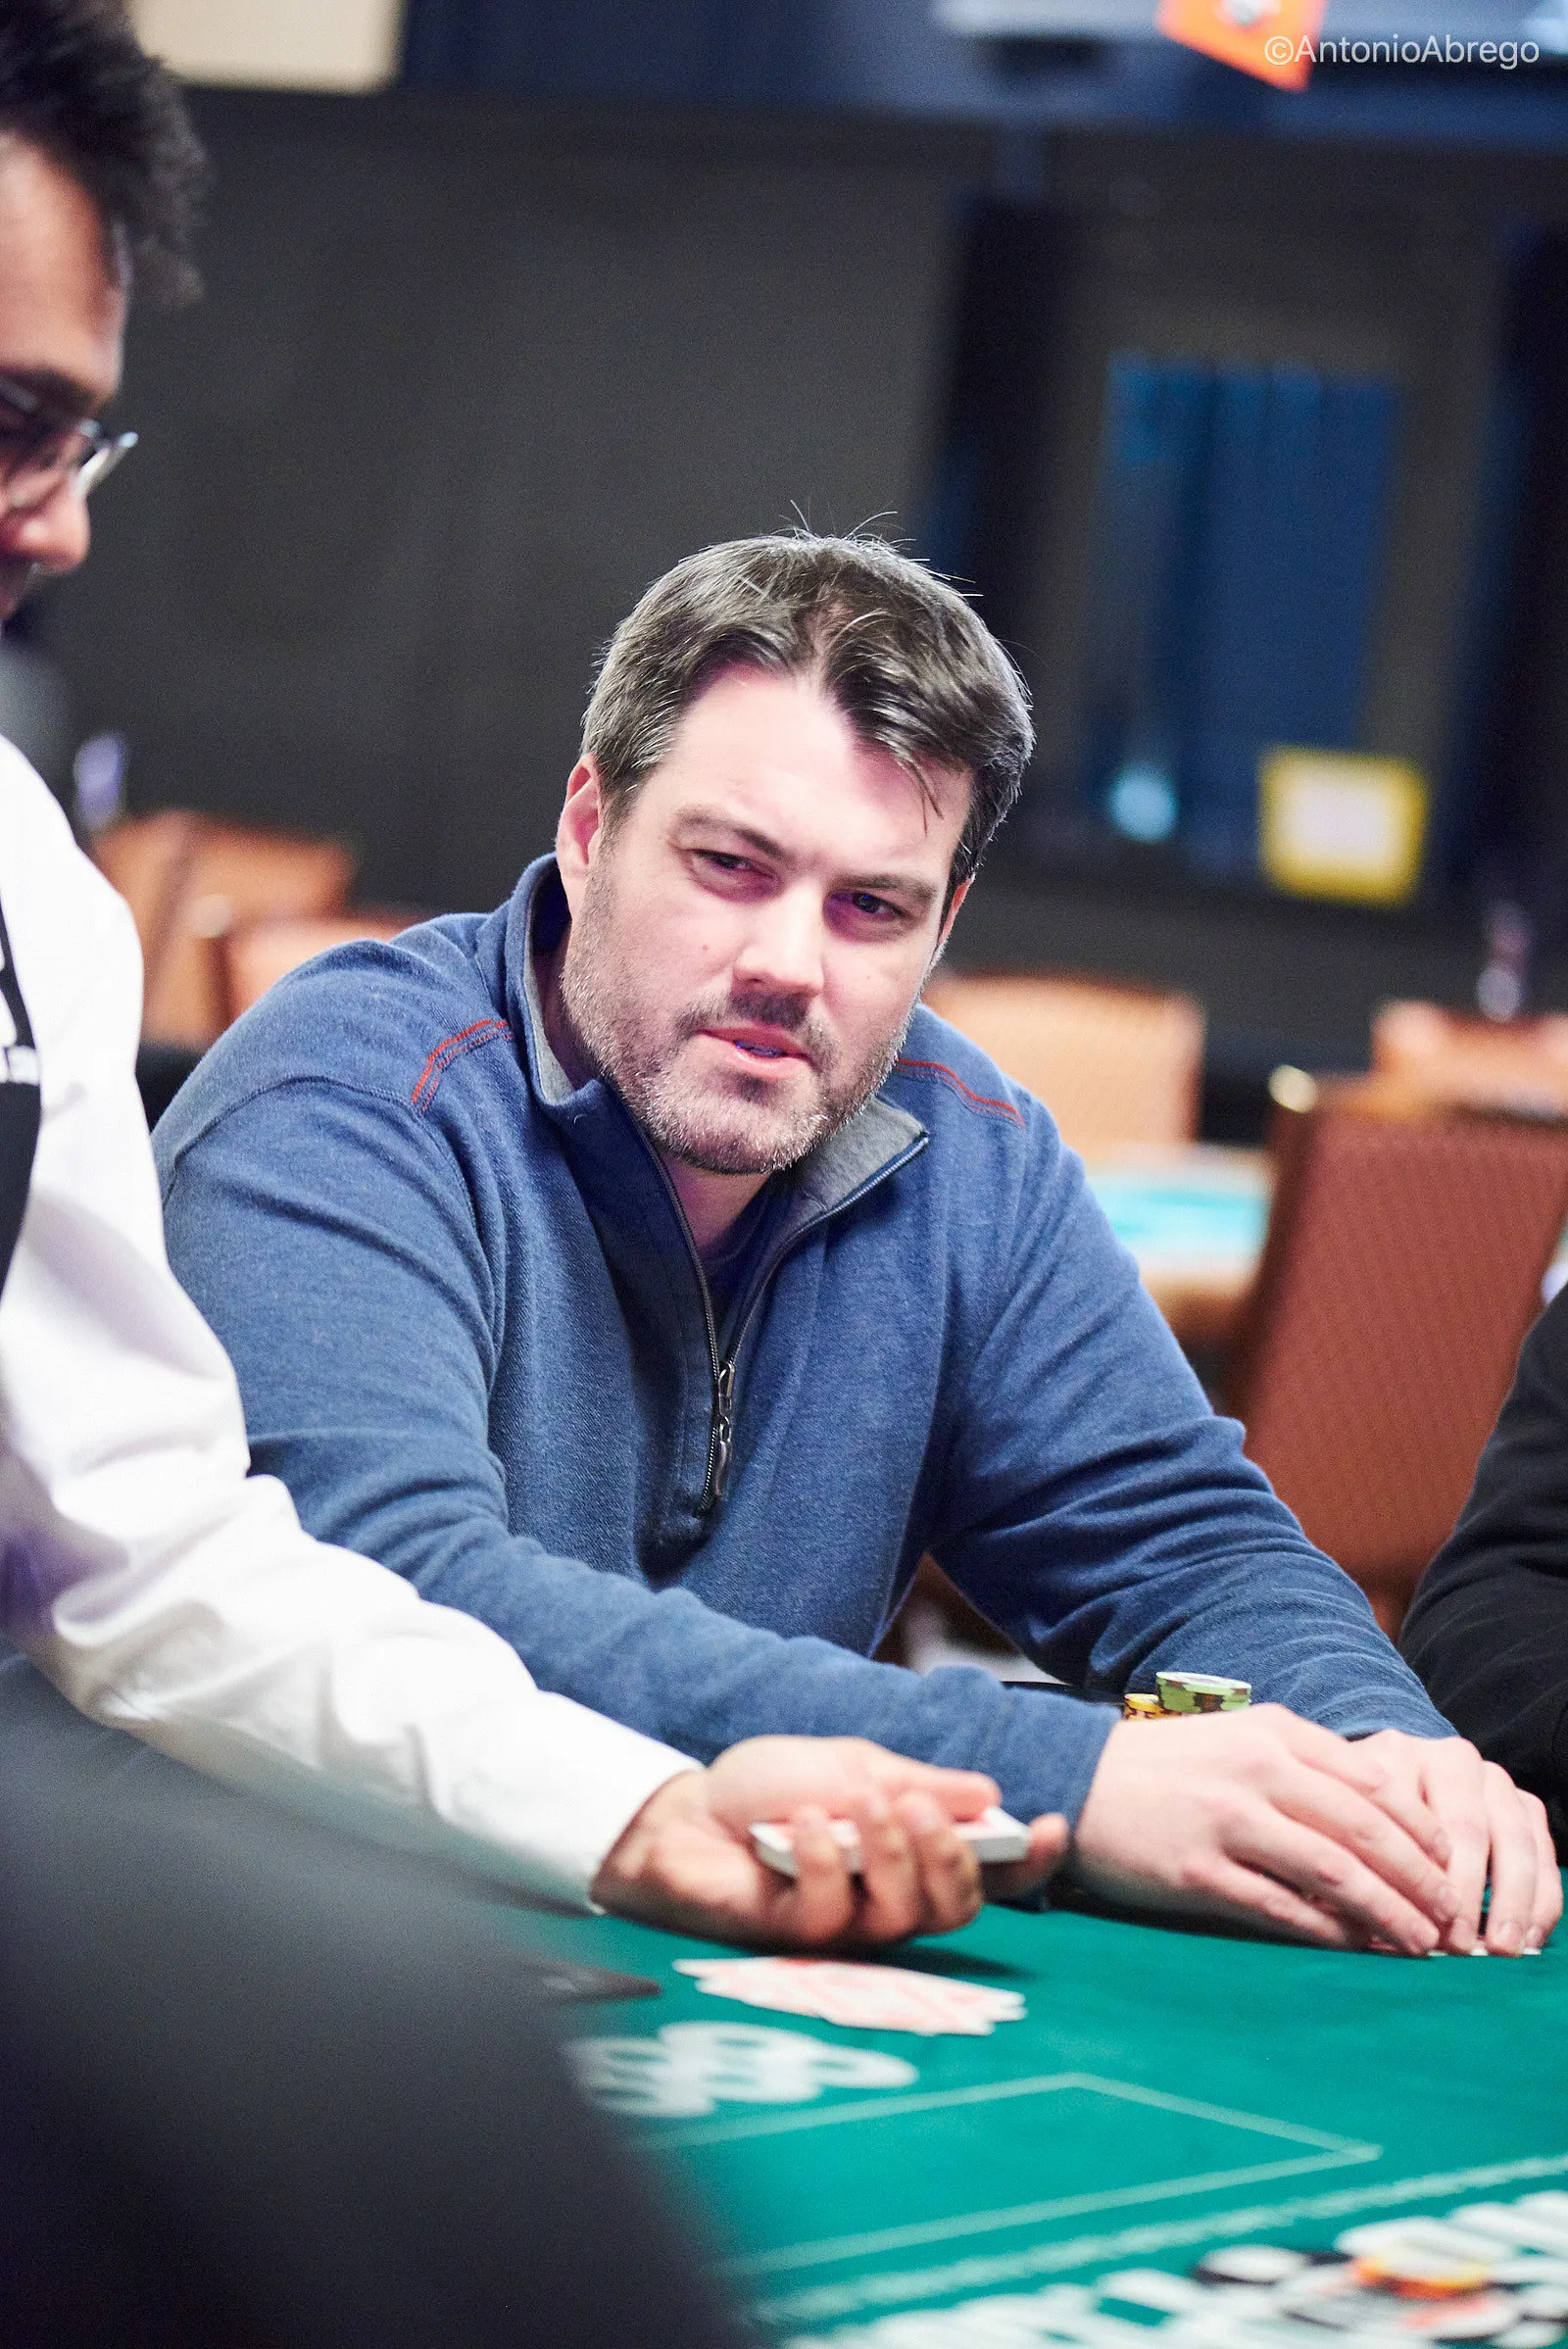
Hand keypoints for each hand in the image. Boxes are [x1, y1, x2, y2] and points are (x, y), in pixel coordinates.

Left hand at [592, 1736, 1068, 1947]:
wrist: (683, 1812)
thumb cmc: (770, 1788)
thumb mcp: (851, 1765)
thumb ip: (917, 1784)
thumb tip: (989, 1793)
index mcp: (909, 1851)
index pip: (985, 1870)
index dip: (1027, 1861)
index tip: (1049, 1828)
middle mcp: (888, 1896)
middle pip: (956, 1908)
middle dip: (950, 1857)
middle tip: (919, 1807)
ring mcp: (845, 1925)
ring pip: (903, 1917)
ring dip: (891, 1854)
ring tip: (862, 1805)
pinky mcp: (795, 1941)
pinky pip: (832, 1914)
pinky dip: (822, 1859)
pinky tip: (800, 1825)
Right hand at [1072, 1706, 1464, 1953]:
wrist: (1073, 1778)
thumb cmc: (1167, 1766)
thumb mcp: (1240, 1741)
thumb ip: (1304, 1768)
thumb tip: (1379, 1826)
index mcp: (1274, 1733)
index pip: (1372, 1781)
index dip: (1421, 1829)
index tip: (1448, 1865)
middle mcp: (1256, 1770)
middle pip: (1364, 1829)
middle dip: (1419, 1879)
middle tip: (1449, 1917)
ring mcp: (1225, 1821)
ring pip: (1333, 1872)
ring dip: (1386, 1913)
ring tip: (1418, 1944)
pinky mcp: (1196, 1872)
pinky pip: (1281, 1909)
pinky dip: (1328, 1932)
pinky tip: (1355, 1948)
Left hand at [1352, 1732, 1559, 1954]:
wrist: (1405, 1773)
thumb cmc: (1363, 1813)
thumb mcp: (1339, 1820)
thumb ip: (1338, 1859)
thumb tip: (1340, 1918)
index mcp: (1394, 1754)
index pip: (1403, 1815)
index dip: (1407, 1875)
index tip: (1409, 1925)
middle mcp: (1448, 1758)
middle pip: (1464, 1826)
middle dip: (1463, 1891)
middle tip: (1457, 1944)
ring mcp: (1492, 1777)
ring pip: (1511, 1837)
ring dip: (1511, 1899)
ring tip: (1501, 1949)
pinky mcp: (1523, 1800)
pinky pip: (1542, 1850)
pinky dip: (1541, 1897)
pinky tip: (1530, 1937)